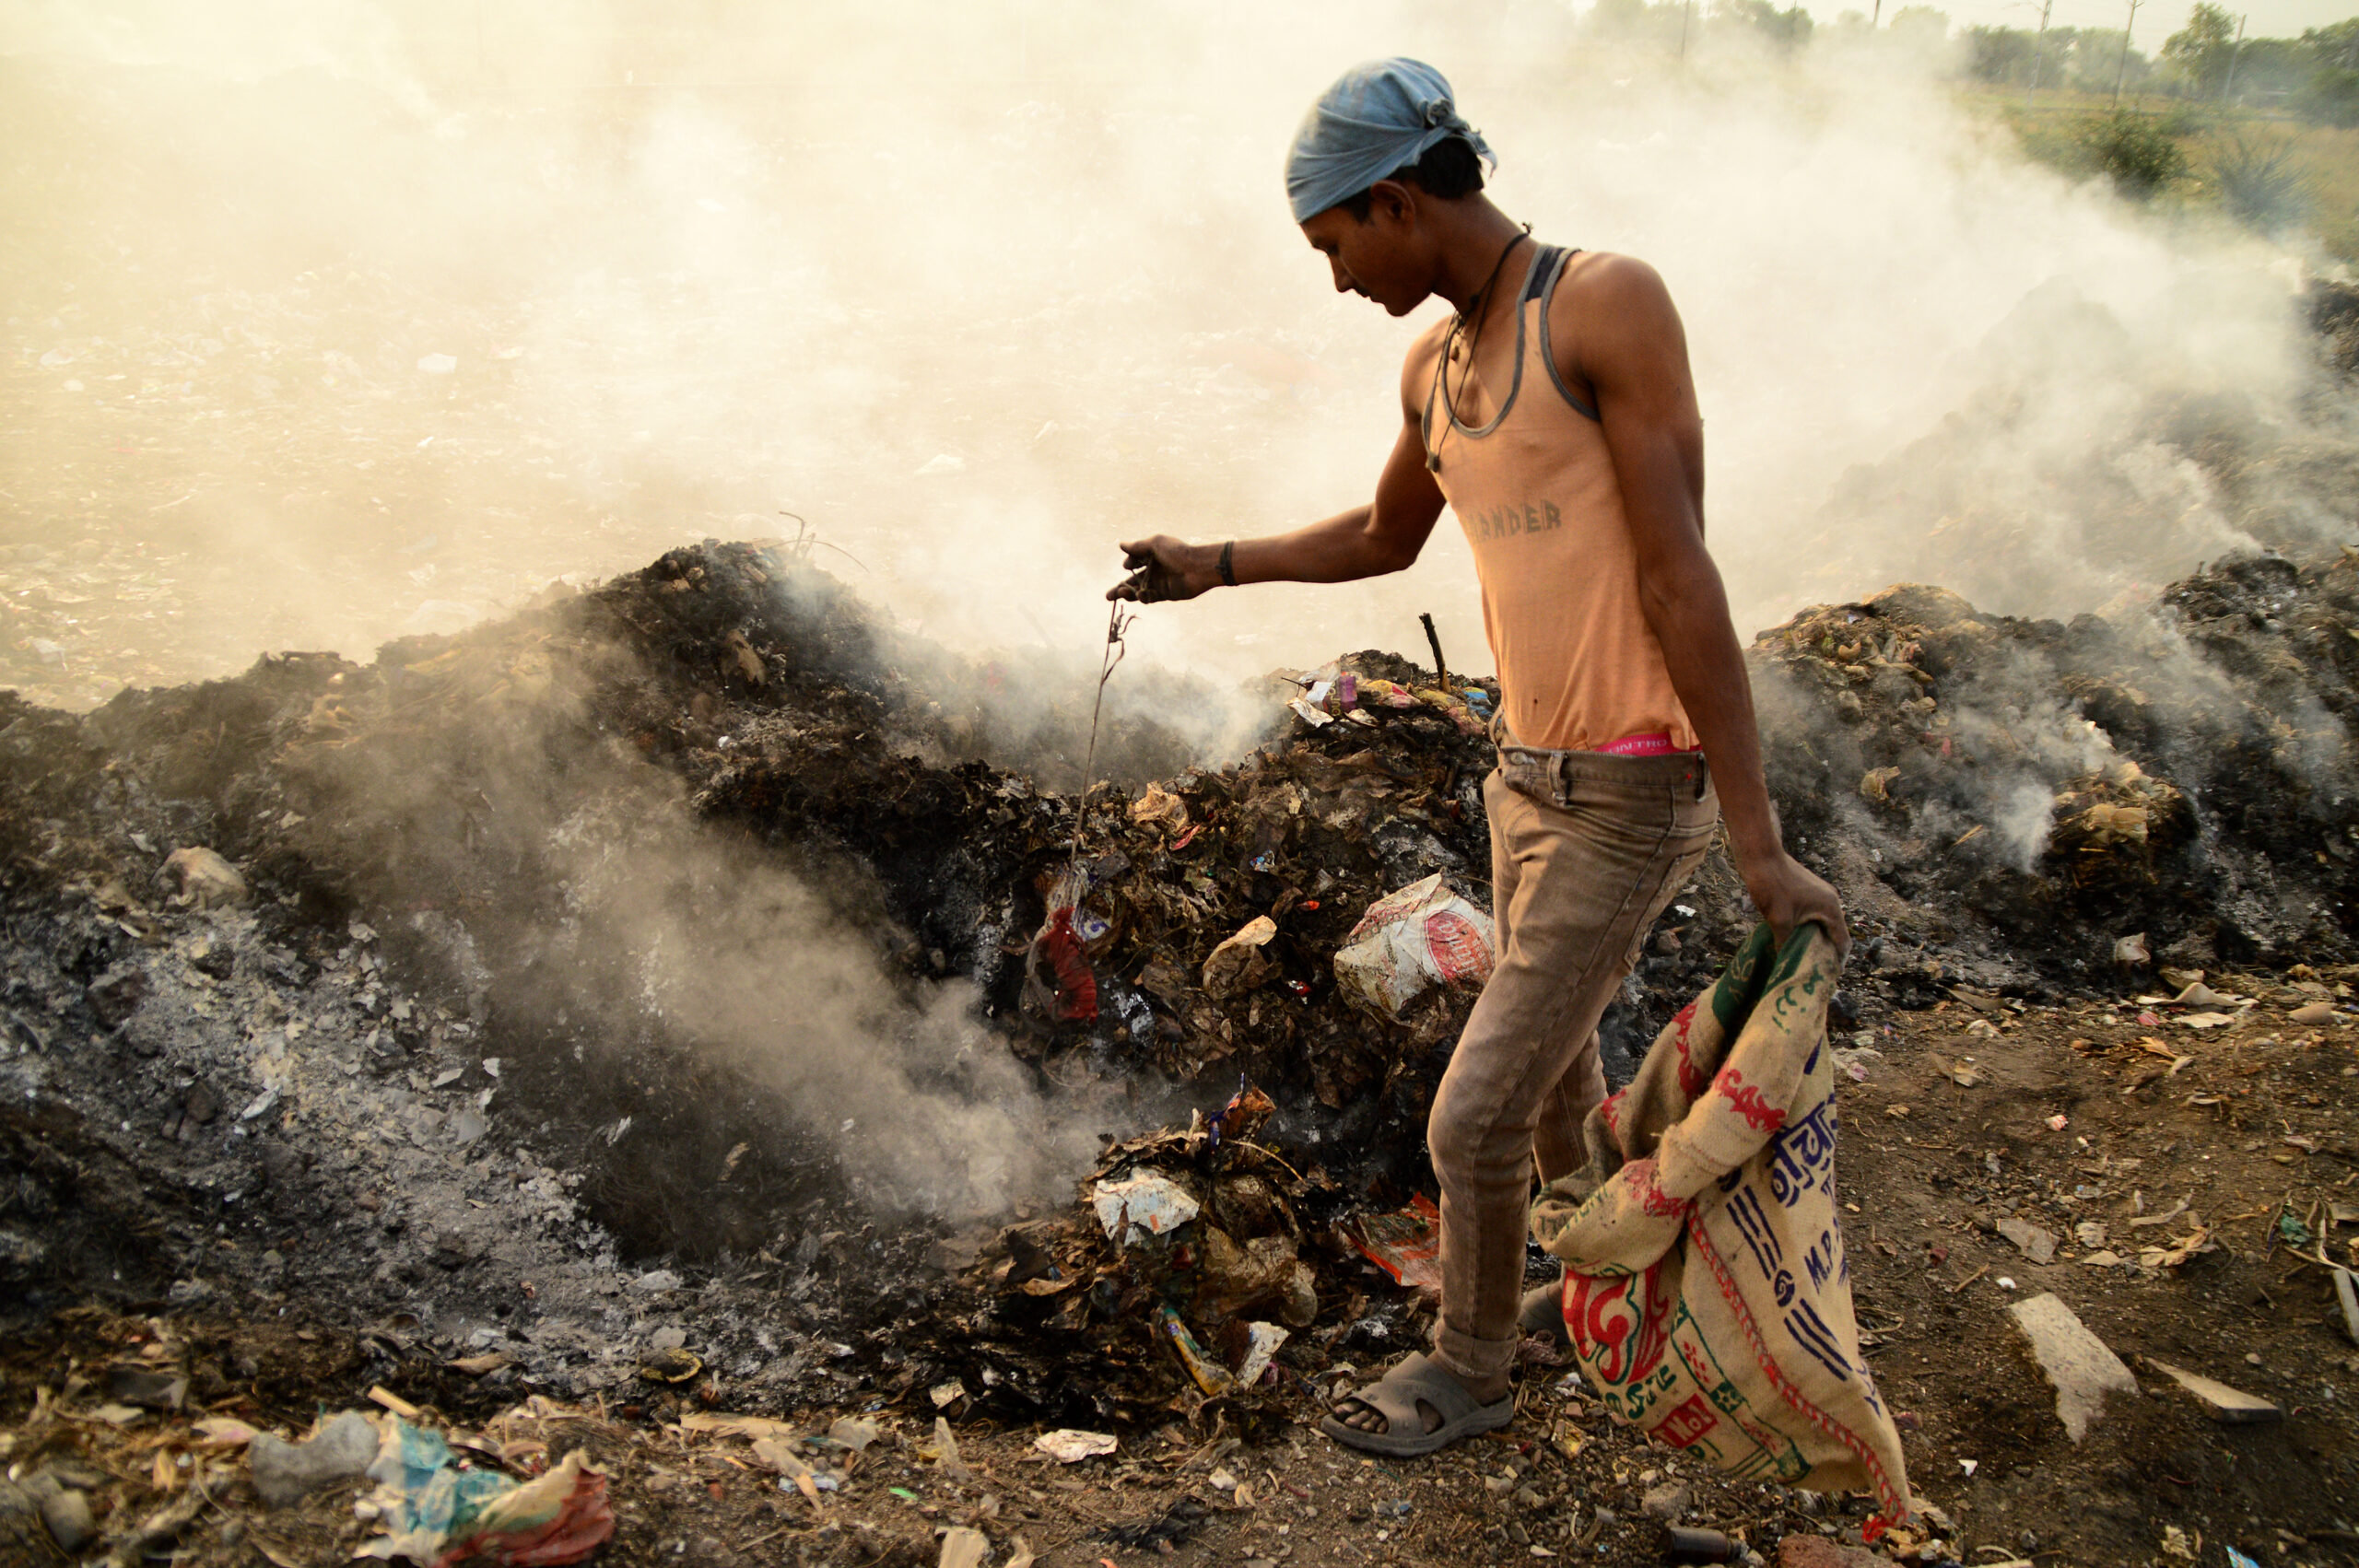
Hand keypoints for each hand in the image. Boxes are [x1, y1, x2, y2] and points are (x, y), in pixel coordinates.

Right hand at [1108, 536, 1215, 602]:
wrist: (1198, 568)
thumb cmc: (1177, 552)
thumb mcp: (1155, 544)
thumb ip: (1137, 547)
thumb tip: (1120, 544)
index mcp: (1153, 555)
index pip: (1135, 561)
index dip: (1129, 564)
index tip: (1127, 565)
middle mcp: (1155, 570)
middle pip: (1134, 580)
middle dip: (1121, 588)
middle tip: (1109, 595)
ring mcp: (1160, 583)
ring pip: (1140, 590)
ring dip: (1129, 594)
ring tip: (1119, 595)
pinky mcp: (1167, 594)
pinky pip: (1151, 597)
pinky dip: (1144, 597)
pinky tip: (1140, 595)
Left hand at [1739, 847, 1848, 965]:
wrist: (1760, 856)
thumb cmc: (1772, 885)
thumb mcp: (1779, 920)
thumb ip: (1786, 944)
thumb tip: (1783, 965)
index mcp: (1831, 908)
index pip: (1842, 941)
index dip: (1837, 961)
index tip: (1829, 977)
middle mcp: (1830, 901)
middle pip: (1834, 933)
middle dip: (1825, 953)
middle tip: (1814, 972)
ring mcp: (1819, 894)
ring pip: (1822, 924)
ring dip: (1815, 940)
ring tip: (1804, 959)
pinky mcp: (1807, 892)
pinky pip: (1812, 915)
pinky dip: (1807, 929)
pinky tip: (1794, 939)